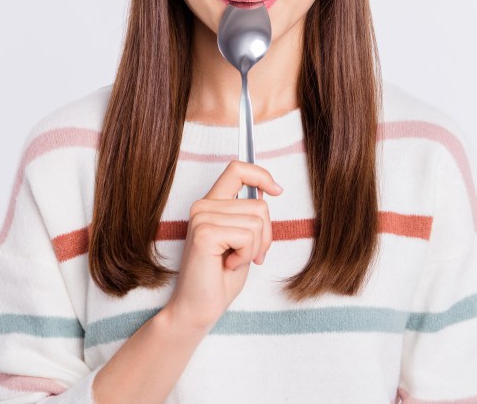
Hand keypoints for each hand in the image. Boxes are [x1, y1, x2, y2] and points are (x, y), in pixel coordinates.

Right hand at [165, 160, 282, 332]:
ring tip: (236, 261)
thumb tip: (267, 191)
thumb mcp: (243, 240)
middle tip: (251, 256)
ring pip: (257, 220)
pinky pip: (248, 235)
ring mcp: (201, 218)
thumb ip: (249, 215)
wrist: (199, 308)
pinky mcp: (205, 233)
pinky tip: (229, 265)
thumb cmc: (221, 278)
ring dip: (256, 247)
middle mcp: (203, 206)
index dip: (261, 175)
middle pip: (259, 204)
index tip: (276, 190)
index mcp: (212, 204)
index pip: (237, 169)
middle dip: (266, 234)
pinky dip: (247, 254)